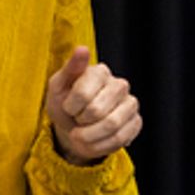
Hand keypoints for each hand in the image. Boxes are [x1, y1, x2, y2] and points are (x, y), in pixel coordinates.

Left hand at [45, 46, 141, 163]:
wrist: (72, 126)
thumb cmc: (64, 101)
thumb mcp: (58, 86)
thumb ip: (70, 68)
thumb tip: (82, 49)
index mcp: (100, 71)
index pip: (83, 94)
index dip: (70, 107)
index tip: (68, 106)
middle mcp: (119, 85)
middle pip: (97, 111)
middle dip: (79, 122)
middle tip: (77, 119)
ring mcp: (130, 104)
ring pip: (111, 126)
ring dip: (88, 137)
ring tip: (81, 135)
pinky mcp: (136, 122)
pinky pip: (120, 139)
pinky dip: (100, 146)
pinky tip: (92, 141)